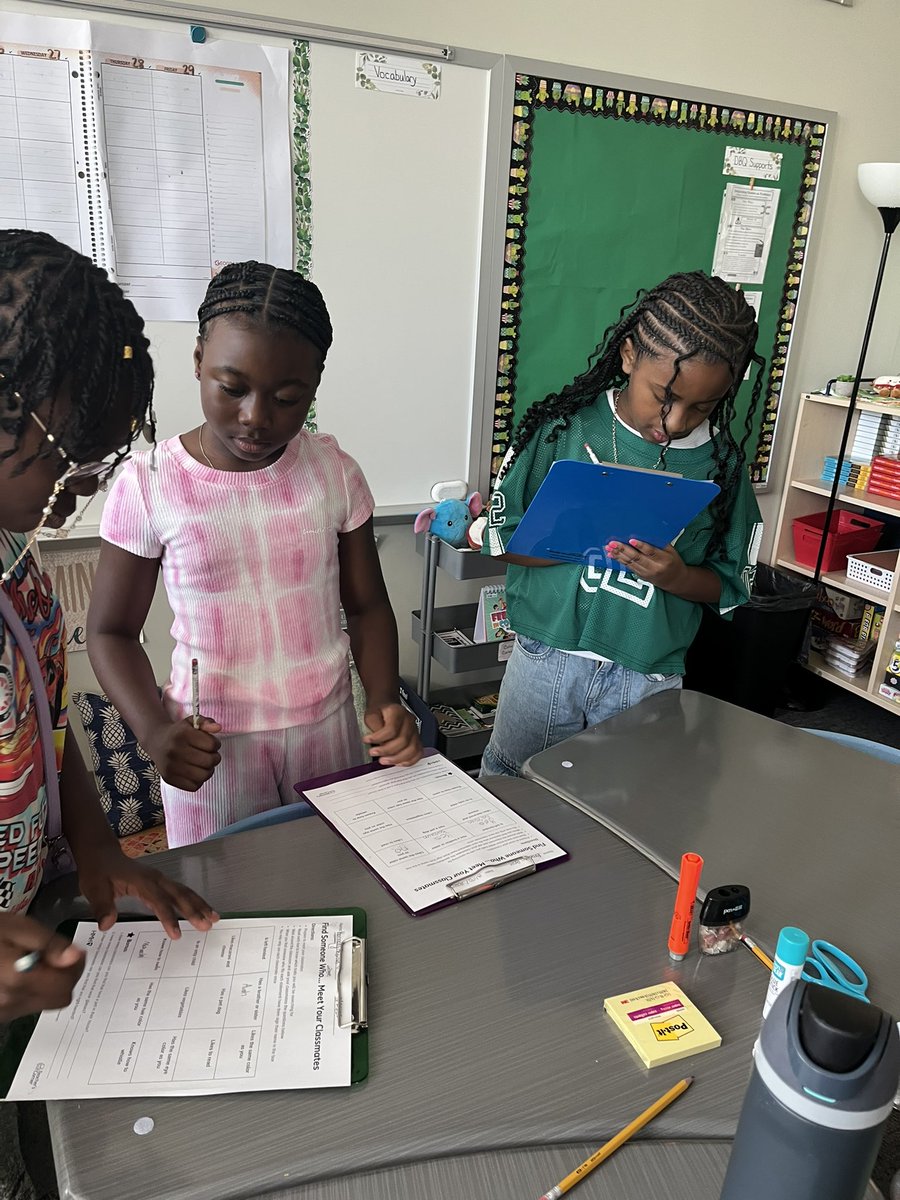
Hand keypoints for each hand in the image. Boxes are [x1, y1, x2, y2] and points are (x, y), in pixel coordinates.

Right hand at [0, 914, 85, 1021]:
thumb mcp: (18, 927)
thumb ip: (49, 944)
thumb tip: (76, 957)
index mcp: (18, 979)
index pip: (65, 986)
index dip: (75, 967)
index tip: (71, 951)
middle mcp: (10, 1002)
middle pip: (59, 999)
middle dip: (63, 977)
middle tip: (52, 955)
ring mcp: (1, 1013)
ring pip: (43, 1004)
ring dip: (46, 985)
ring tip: (29, 961)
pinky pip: (24, 1006)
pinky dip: (29, 991)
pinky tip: (16, 972)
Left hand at [77, 847, 219, 939]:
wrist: (101, 853)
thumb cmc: (98, 871)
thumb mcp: (94, 888)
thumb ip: (102, 906)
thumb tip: (106, 925)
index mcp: (141, 881)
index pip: (158, 901)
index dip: (169, 917)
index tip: (177, 935)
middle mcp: (155, 878)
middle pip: (179, 894)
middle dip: (194, 910)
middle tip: (207, 926)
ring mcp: (160, 879)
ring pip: (184, 891)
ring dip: (199, 904)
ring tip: (214, 918)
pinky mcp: (160, 882)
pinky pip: (180, 891)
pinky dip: (193, 901)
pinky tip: (202, 911)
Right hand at [145, 716, 220, 791]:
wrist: (157, 741)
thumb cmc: (179, 732)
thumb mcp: (192, 722)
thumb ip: (207, 722)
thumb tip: (218, 728)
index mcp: (182, 734)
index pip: (212, 745)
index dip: (216, 744)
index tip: (211, 744)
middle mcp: (174, 750)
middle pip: (209, 761)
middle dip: (215, 758)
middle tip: (211, 755)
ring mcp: (171, 766)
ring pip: (203, 775)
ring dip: (209, 770)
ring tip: (204, 764)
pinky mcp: (169, 778)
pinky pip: (194, 786)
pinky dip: (198, 781)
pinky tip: (195, 772)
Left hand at [363, 703, 422, 765]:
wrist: (387, 707)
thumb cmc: (379, 711)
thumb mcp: (371, 715)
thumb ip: (374, 727)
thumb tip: (377, 742)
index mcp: (398, 712)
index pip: (392, 729)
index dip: (378, 738)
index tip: (367, 740)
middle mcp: (409, 721)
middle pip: (403, 741)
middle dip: (386, 750)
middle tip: (373, 752)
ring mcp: (415, 731)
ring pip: (412, 749)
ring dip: (396, 758)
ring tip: (384, 760)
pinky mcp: (416, 739)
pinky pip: (418, 753)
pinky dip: (409, 761)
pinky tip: (397, 762)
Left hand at [605, 539, 688, 591]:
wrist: (675, 581)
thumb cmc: (673, 561)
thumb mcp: (671, 551)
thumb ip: (660, 542)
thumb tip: (645, 531)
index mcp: (664, 559)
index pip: (651, 552)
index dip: (641, 546)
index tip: (631, 540)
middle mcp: (655, 567)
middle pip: (637, 558)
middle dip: (623, 550)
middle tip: (613, 543)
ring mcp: (646, 573)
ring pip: (630, 563)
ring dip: (618, 555)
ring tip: (609, 547)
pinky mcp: (641, 576)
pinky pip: (628, 567)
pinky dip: (619, 560)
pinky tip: (612, 554)